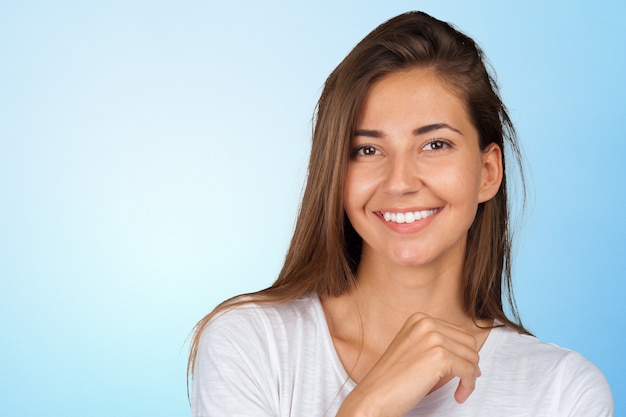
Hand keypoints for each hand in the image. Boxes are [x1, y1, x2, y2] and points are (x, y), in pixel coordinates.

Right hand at [336, 313, 480, 416]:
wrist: (375, 395)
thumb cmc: (392, 379)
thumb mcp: (415, 350)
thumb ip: (437, 345)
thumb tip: (469, 355)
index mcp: (419, 319)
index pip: (458, 331)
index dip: (464, 353)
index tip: (464, 369)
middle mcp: (426, 324)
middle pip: (469, 342)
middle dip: (470, 363)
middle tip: (463, 381)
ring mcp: (433, 338)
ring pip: (472, 356)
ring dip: (469, 377)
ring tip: (459, 390)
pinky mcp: (439, 356)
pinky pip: (469, 371)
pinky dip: (468, 386)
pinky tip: (459, 395)